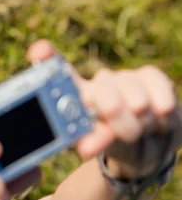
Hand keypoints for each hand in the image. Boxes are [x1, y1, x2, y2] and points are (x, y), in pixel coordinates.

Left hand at [27, 40, 181, 178]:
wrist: (148, 145)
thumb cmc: (117, 144)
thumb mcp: (103, 145)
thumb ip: (95, 142)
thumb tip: (86, 147)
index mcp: (77, 98)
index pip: (58, 73)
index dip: (48, 58)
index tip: (38, 51)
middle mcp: (97, 81)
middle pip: (105, 92)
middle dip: (117, 120)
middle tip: (124, 135)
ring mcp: (123, 77)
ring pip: (136, 101)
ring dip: (141, 124)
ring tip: (139, 131)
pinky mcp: (149, 76)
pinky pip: (159, 94)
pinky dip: (162, 115)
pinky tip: (159, 118)